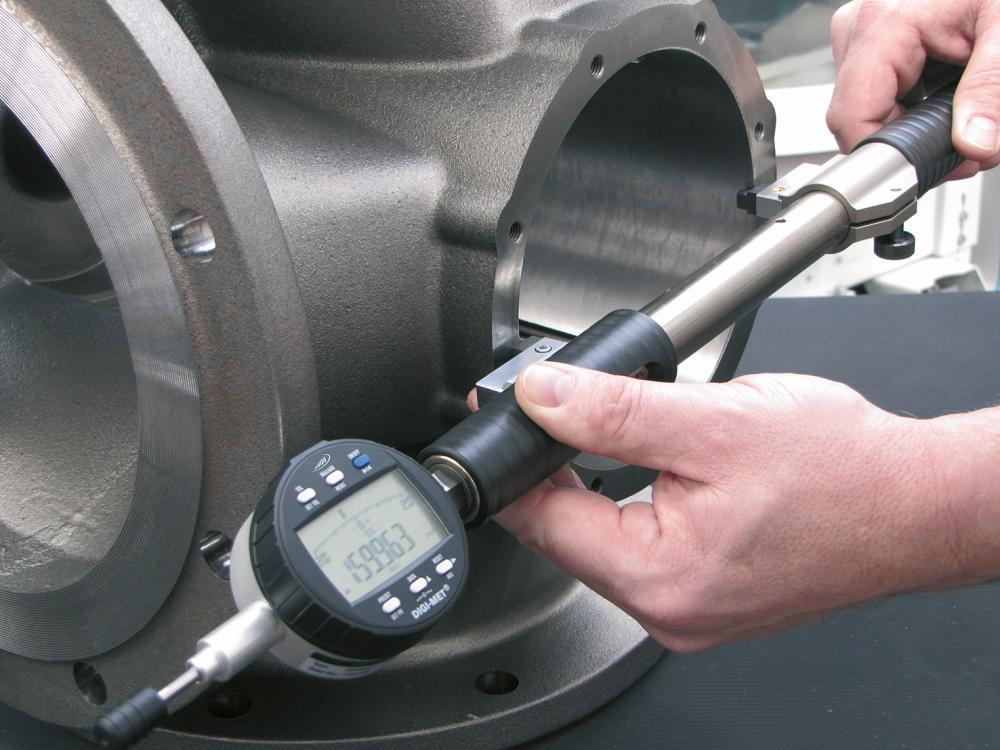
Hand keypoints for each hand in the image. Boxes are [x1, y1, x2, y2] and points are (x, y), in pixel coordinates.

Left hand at [494, 362, 994, 651]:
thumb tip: (543, 398)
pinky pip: (640, 548)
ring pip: (601, 540)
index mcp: (662, 578)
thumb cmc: (843, 470)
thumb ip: (615, 411)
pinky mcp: (706, 594)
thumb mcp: (713, 421)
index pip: (544, 522)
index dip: (515, 461)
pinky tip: (638, 468)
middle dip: (552, 469)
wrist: (917, 500)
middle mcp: (670, 609)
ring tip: (602, 432)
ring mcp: (689, 607)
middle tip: (553, 411)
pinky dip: (628, 504)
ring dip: (590, 484)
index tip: (498, 419)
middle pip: (567, 534)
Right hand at [827, 0, 999, 178]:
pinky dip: (917, 105)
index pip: (851, 118)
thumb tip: (973, 144)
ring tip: (964, 110)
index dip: (887, 153)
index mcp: (883, 24)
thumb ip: (990, 90)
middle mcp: (860, 28)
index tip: (926, 168)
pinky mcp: (874, 41)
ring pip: (872, 111)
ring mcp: (862, 34)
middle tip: (968, 143)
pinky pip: (882, 93)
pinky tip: (947, 92)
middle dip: (916, 141)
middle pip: (862, 119)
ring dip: (919, 125)